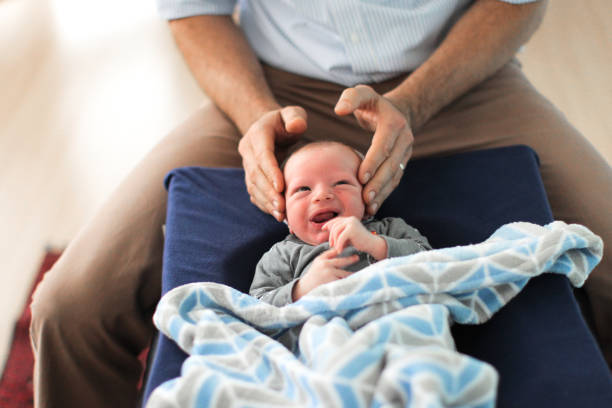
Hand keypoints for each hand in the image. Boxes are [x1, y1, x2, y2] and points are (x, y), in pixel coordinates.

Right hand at [238, 106, 306, 220]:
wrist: (270, 127)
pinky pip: (254, 192)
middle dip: (268, 192)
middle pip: (256, 174)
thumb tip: (296, 126)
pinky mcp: (250, 176)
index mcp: (257, 134)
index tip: (280, 187)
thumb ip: (295, 116)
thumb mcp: (292, 113)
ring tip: (280, 215)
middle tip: (281, 207)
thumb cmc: (285, 121)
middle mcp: (247, 150)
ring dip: (266, 201)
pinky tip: (275, 214)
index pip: (262, 155)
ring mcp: (247, 164)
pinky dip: (264, 204)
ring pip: (252, 186)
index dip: (270, 172)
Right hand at [292, 248, 357, 300]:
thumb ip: (327, 257)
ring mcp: (329, 274)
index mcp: (321, 259)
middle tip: (357, 258)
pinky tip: (353, 283)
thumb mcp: (317, 263)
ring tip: (358, 274)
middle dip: (351, 259)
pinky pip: (343, 282)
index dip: (343, 248)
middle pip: (343, 261)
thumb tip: (340, 249)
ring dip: (351, 275)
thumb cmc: (313, 276)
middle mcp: (325, 265)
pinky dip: (347, 283)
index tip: (351, 247)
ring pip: (345, 274)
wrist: (304, 289)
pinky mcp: (332, 283)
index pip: (334, 251)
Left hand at [323, 216, 386, 259]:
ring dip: (335, 241)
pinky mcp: (352, 229)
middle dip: (331, 236)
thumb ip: (339, 232)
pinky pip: (341, 238)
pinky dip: (339, 245)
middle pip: (334, 226)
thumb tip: (326, 230)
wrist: (372, 245)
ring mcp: (351, 223)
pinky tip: (340, 251)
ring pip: (336, 232)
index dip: (328, 224)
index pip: (336, 220)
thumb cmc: (359, 241)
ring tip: (336, 248)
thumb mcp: (347, 235)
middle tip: (331, 245)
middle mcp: (350, 219)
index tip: (323, 229)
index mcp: (350, 219)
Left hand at [334, 85, 413, 214]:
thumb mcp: (363, 93)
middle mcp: (404, 139)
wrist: (398, 111)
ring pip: (395, 176)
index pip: (384, 145)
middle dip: (378, 183)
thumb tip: (340, 110)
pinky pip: (394, 181)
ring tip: (368, 207)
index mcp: (394, 123)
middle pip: (391, 165)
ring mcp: (405, 153)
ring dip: (382, 193)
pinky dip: (384, 195)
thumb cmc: (373, 104)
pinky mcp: (402, 163)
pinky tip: (372, 207)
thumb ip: (351, 98)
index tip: (361, 177)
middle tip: (365, 198)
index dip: (373, 162)